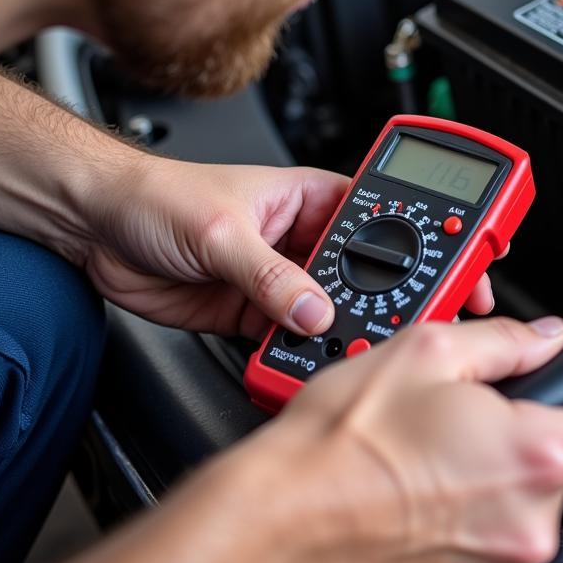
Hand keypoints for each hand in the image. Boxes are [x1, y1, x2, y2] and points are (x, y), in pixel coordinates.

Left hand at [81, 156, 497, 337]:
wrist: (95, 227)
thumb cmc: (158, 196)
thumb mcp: (222, 231)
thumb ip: (271, 275)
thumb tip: (315, 310)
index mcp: (313, 197)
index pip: (388, 216)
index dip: (433, 237)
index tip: (467, 260)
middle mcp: (306, 239)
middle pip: (372, 270)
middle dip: (401, 294)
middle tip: (430, 318)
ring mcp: (283, 279)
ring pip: (338, 309)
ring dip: (350, 330)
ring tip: (370, 350)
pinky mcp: (257, 314)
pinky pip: (297, 338)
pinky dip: (309, 354)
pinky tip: (318, 366)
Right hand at [222, 315, 562, 562]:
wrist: (280, 520)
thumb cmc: (344, 442)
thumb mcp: (429, 351)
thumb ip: (507, 341)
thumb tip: (544, 338)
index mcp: (535, 455)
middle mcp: (526, 523)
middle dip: (531, 437)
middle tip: (475, 415)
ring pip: (520, 509)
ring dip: (492, 480)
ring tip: (432, 456)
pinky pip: (482, 547)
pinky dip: (462, 521)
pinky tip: (418, 495)